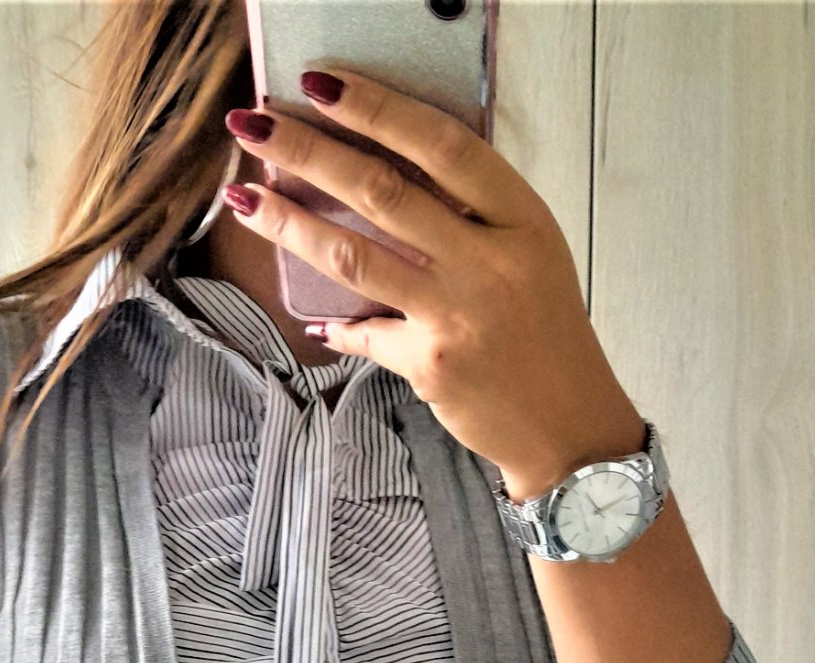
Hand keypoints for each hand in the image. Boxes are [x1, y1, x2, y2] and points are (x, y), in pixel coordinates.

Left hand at [221, 66, 644, 499]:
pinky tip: (317, 322)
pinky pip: (366, 332)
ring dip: (290, 223)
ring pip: (354, 256)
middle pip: (381, 190)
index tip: (322, 86)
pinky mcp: (429, 363)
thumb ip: (475, 216)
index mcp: (520, 219)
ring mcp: (456, 314)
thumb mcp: (531, 255)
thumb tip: (396, 176)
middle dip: (308, 152)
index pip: (441, 145)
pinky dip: (339, 327)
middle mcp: (489, 261)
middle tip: (255, 124)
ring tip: (245, 198)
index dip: (377, 109)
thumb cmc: (546, 333)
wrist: (569, 425)